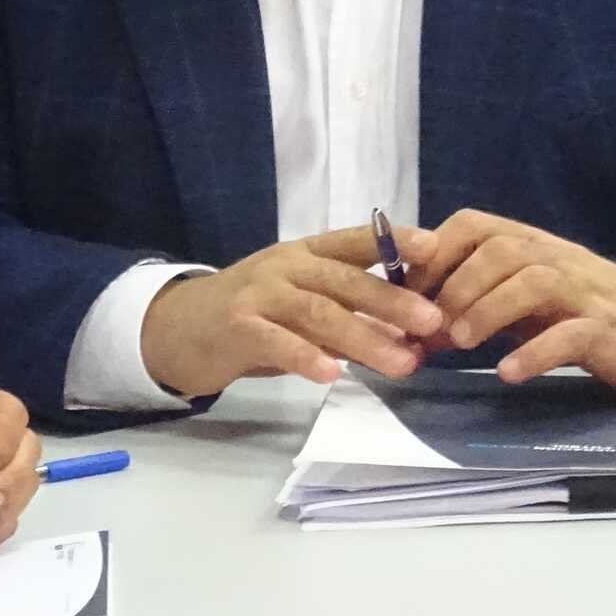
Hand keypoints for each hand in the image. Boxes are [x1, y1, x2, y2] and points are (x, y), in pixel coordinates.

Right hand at [140, 225, 448, 399]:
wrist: (178, 328)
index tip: (436, 247)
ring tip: (402, 362)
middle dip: (394, 301)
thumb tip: (410, 337)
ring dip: (365, 338)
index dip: (395, 241)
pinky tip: (332, 374)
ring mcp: (259, 294)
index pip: (357, 241)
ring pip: (319, 313)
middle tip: (433, 322)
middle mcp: (286, 265)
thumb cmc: (256, 314)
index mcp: (308, 252)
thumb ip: (349, 313)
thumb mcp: (303, 301)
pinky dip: (306, 357)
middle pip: (346, 281)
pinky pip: (276, 342)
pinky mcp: (236, 327)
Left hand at [411, 210, 615, 391]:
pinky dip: (534, 353)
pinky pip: (569, 334)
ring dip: (488, 310)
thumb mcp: (526, 294)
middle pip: (499, 251)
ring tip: (461, 343)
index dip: (433, 253)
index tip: (407, 294)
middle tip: (430, 330)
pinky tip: (509, 373)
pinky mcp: (606, 329)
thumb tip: (416, 324)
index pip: (474, 224)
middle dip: (456, 288)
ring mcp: (583, 291)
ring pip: (533, 282)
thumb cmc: (580, 308)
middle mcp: (555, 258)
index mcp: (530, 244)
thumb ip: (479, 298)